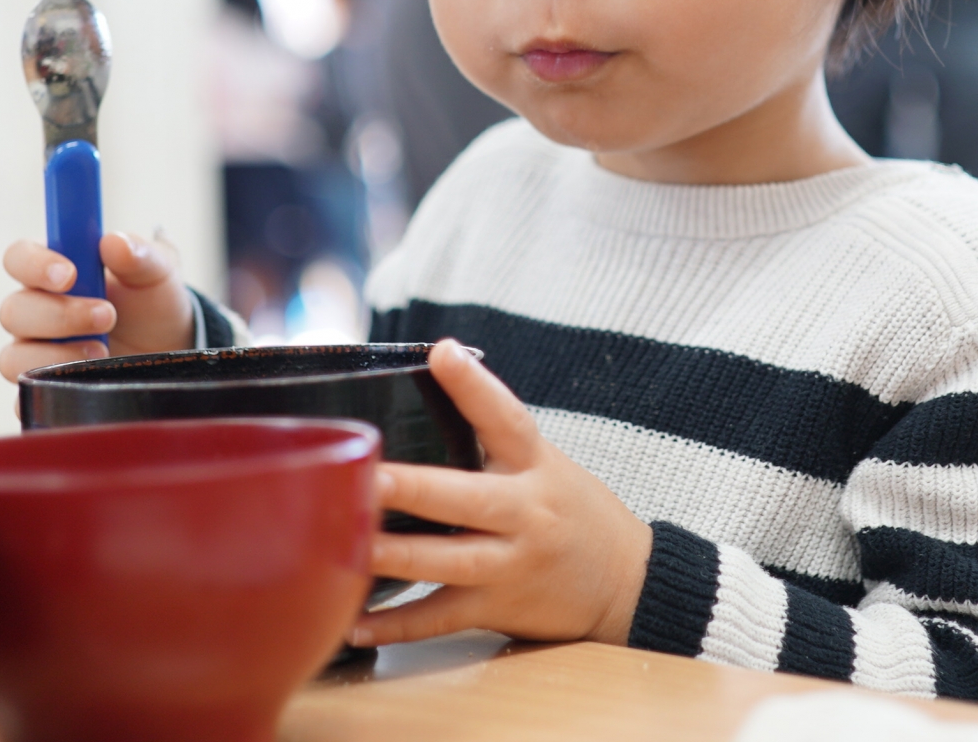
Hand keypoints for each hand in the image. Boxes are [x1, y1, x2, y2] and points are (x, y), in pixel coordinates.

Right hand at [0, 232, 194, 382]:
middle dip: (59, 315)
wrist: (171, 348)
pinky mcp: (45, 389)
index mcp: (54, 271)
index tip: (69, 274)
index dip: (34, 265)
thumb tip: (114, 242)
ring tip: (101, 352)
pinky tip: (80, 386)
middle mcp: (38, 310)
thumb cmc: (154, 300)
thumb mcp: (158, 270)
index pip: (18, 258)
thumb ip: (139, 253)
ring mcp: (38, 352)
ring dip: (53, 356)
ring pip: (13, 356)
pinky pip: (27, 398)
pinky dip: (47, 394)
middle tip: (107, 316)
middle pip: (13, 311)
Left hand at [349, 340, 653, 647]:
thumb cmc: (573, 513)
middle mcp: (527, 514)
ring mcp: (512, 564)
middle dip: (415, 488)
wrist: (629, 583)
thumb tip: (432, 389)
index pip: (507, 419)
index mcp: (536, 467)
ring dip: (395, 556)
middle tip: (370, 475)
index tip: (443, 353)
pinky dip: (398, 624)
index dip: (475, 386)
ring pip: (448, 561)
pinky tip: (357, 622)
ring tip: (348, 544)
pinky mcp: (499, 608)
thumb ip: (494, 441)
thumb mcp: (546, 464)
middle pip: (466, 498)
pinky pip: (442, 618)